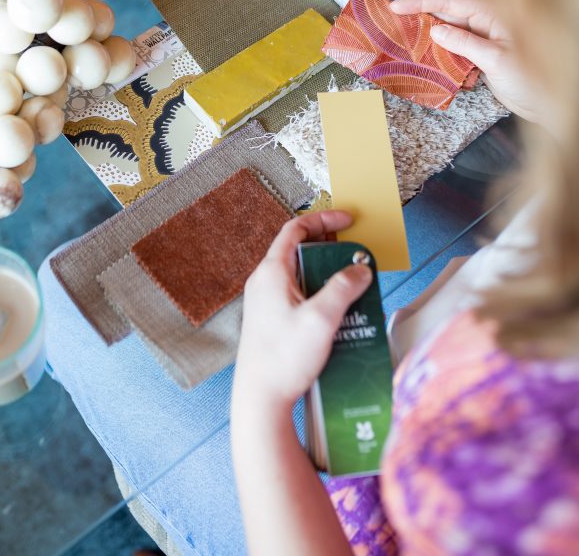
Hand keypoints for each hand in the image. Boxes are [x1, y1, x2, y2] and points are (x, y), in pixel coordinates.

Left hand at [233, 210, 371, 414]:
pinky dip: (322, 296)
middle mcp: (266, 282)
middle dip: (333, 250)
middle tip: (357, 255)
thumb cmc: (282, 359)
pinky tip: (341, 314)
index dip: (324, 219)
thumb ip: (342, 289)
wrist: (260, 400)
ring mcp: (268, 302)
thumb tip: (360, 269)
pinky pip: (301, 297)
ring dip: (330, 277)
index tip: (348, 221)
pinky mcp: (274, 321)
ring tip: (355, 287)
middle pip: (302, 251)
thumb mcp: (321, 319)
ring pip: (304, 276)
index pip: (296, 229)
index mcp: (271, 272)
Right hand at [391, 0, 538, 121]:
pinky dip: (437, 51)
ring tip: (401, 36)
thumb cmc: (532, 79)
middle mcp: (486, 22)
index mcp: (493, 13)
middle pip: (446, 13)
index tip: (397, 6)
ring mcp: (483, 39)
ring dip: (426, 35)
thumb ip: (464, 44)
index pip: (451, 1)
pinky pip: (453, 48)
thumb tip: (435, 32)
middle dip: (419, 16)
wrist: (548, 106)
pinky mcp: (480, 56)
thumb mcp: (496, 59)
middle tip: (392, 20)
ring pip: (448, 31)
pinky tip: (422, 55)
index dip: (421, 2)